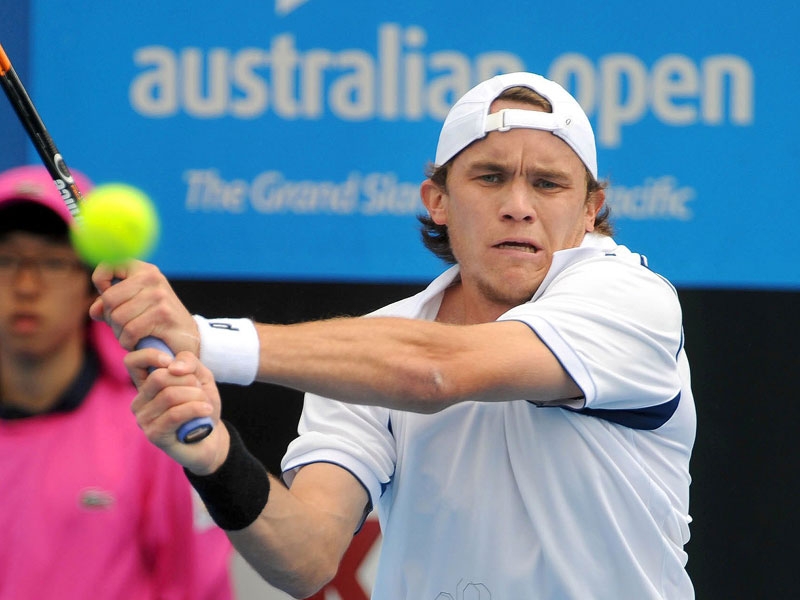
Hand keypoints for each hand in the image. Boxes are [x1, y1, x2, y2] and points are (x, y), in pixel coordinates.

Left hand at [90, 260, 199, 354]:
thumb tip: (95, 310)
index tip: (111, 300)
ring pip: (118, 317)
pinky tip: (137, 343)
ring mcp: (158, 295)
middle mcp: (152, 278)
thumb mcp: (132, 307)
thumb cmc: (156, 322)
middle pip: (109, 299)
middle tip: (122, 326)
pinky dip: (128, 342)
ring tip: (131, 336)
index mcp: (144, 270)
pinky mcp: (162, 314)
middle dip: (111, 318)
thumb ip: (110, 305)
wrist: (189, 338)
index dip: (101, 283)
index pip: (109, 265)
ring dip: (119, 333)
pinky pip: (130, 331)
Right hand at [130, 350, 228, 474]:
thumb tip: (173, 366)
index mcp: (146, 384)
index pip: (132, 361)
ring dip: (196, 397)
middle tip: (201, 392)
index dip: (152, 355)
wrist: (212, 437)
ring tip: (206, 404)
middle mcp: (139, 401)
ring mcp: (144, 419)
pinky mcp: (154, 434)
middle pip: (159, 377)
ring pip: (170, 395)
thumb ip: (189, 362)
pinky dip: (196, 409)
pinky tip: (207, 411)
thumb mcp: (201, 376)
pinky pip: (175, 414)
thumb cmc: (203, 405)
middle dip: (189, 381)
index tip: (174, 364)